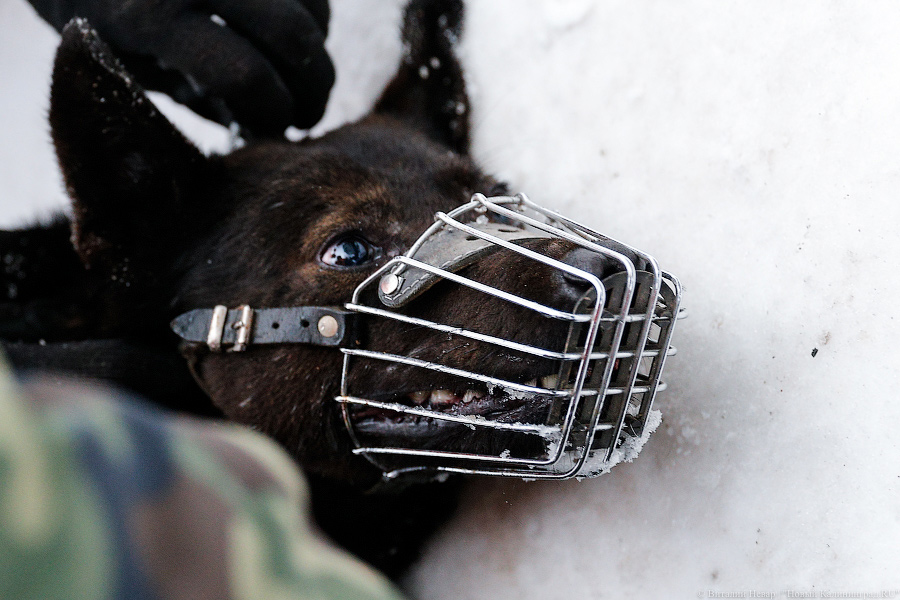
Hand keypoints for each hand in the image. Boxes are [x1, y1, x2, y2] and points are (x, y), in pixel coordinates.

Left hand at [34, 0, 333, 136]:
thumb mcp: (135, 68)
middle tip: (308, 114)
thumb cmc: (105, 23)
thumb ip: (194, 95)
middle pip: (294, 37)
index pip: (245, 75)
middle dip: (314, 87)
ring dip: (319, 52)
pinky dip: (316, 20)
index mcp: (156, 19)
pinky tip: (295, 44)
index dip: (273, 112)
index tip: (276, 129)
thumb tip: (260, 129)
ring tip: (302, 79)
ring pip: (312, 9)